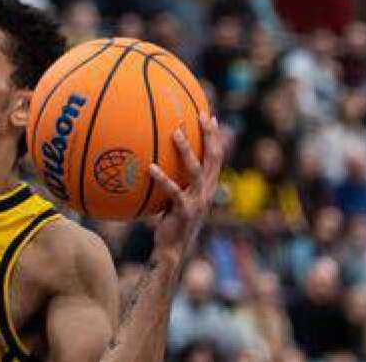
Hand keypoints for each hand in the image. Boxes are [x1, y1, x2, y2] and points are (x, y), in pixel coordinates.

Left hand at [147, 112, 224, 258]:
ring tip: (175, 132)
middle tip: (202, 114)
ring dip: (187, 150)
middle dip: (210, 135)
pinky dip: (163, 178)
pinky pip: (173, 191)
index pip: (215, 156)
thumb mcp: (172, 198)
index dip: (214, 136)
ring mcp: (198, 201)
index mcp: (207, 187)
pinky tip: (150, 167)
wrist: (171, 250)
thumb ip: (171, 180)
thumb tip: (152, 159)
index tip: (209, 115)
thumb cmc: (168, 222)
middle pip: (214, 158)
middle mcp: (207, 192)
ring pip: (196, 170)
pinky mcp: (185, 211)